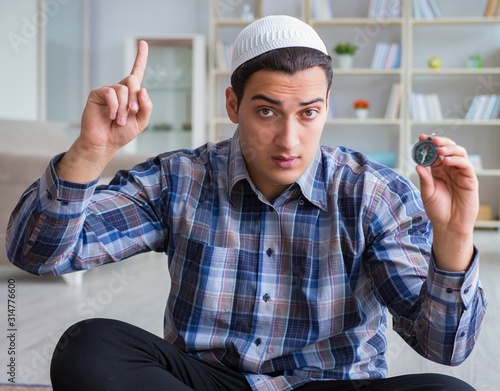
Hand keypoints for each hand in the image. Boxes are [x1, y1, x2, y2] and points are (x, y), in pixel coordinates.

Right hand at [80, 40, 152, 156]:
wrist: (105, 142)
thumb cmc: (122, 133)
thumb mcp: (141, 122)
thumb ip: (146, 107)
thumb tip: (143, 89)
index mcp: (132, 94)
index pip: (137, 72)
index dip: (141, 58)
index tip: (144, 43)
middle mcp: (120, 89)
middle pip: (132, 80)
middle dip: (135, 97)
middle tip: (132, 112)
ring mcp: (108, 90)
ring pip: (122, 89)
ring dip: (123, 107)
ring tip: (119, 120)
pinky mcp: (97, 94)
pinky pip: (110, 93)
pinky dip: (114, 106)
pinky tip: (111, 116)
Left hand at [415, 134, 478, 270]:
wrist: (448, 225)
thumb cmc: (437, 210)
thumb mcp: (426, 193)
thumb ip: (424, 179)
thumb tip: (417, 165)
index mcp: (437, 171)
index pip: (434, 153)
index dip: (428, 145)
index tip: (421, 137)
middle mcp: (449, 170)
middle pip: (448, 150)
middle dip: (440, 142)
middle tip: (432, 139)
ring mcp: (460, 173)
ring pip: (458, 154)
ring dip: (449, 149)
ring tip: (439, 150)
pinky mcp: (469, 179)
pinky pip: (465, 165)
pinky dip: (457, 160)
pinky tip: (447, 161)